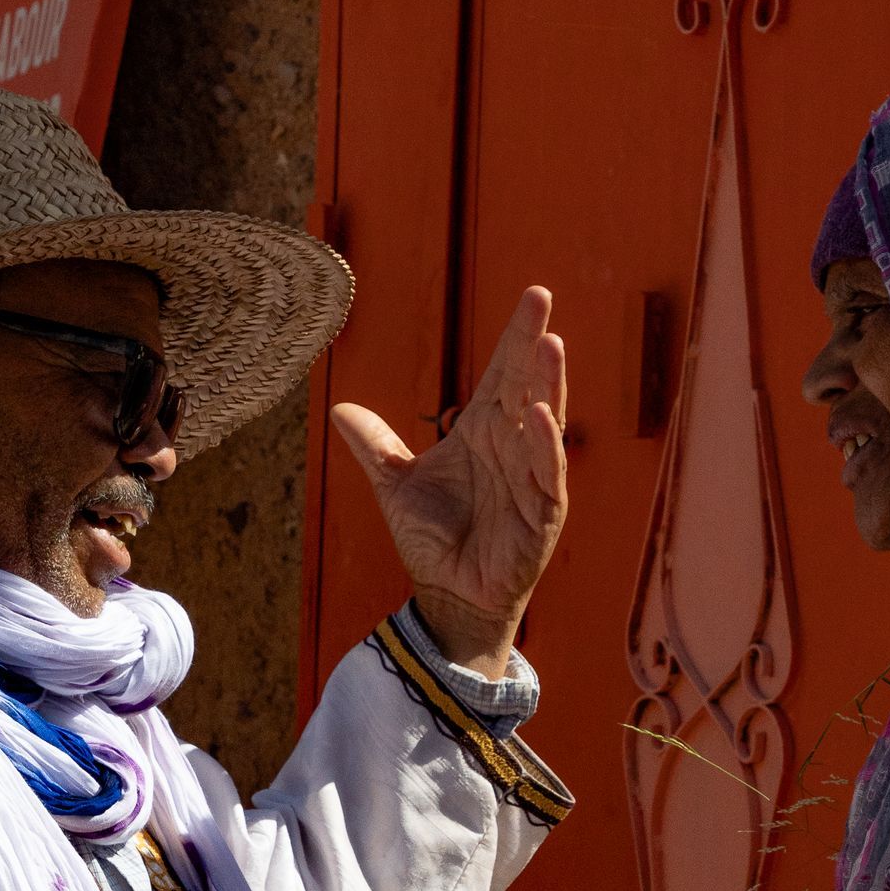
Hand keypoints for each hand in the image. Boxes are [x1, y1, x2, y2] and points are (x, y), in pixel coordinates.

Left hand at [333, 287, 566, 677]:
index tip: (532, 295)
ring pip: (544, 422)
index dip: (515, 336)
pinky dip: (545, 446)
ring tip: (550, 344)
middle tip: (541, 298)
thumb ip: (375, 447)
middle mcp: (513, 447)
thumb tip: (339, 408)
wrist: (448, 595)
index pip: (502, 374)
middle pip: (526, 384)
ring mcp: (533, 478)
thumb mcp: (395, 485)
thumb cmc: (433, 539)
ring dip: (548, 384)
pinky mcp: (543, 514)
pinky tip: (541, 416)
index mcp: (484, 433)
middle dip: (535, 343)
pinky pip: (547, 475)